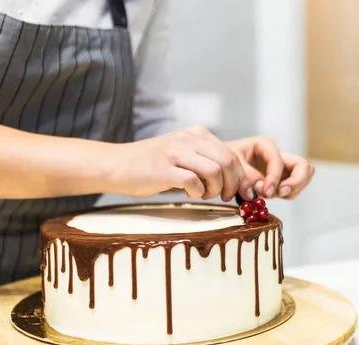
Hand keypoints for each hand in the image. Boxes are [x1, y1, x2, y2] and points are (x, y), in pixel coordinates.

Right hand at [110, 126, 253, 200]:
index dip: (240, 176)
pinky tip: (189, 194)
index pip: (230, 154)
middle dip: (232, 184)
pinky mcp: (164, 169)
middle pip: (227, 162)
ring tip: (204, 194)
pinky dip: (197, 193)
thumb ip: (208, 160)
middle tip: (225, 197)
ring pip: (214, 172)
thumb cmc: (155, 164)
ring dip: (215, 190)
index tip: (239, 191)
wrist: (118, 165)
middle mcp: (188, 138)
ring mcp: (175, 152)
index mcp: (197, 133)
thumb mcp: (185, 153)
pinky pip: (193, 183)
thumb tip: (238, 181)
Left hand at [226, 136, 314, 199]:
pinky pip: (295, 187)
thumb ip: (246, 175)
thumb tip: (261, 187)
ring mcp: (282, 167)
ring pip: (304, 176)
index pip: (279, 160)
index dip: (274, 177)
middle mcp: (277, 154)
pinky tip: (273, 195)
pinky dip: (289, 194)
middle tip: (281, 193)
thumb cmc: (223, 161)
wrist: (219, 168)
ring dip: (294, 188)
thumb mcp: (231, 164)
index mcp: (264, 145)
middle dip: (296, 181)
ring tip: (277, 195)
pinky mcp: (282, 180)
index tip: (266, 192)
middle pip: (303, 165)